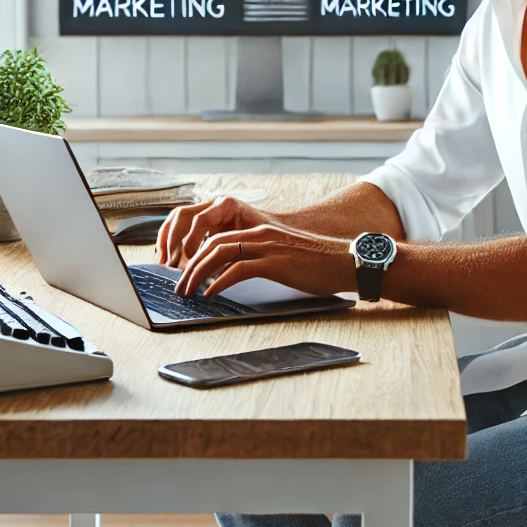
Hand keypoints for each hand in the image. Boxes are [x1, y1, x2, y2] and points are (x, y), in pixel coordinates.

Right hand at [156, 195, 274, 267]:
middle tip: (171, 264)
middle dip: (174, 241)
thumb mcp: (254, 242)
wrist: (276, 228)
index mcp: (227, 205)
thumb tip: (211, 276)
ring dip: (167, 240)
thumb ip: (233, 254)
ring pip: (176, 218)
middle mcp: (213, 203)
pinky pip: (178, 225)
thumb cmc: (268, 236)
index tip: (190, 261)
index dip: (192, 241)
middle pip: (183, 215)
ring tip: (163, 262)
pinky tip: (165, 256)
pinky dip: (169, 239)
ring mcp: (205, 208)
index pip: (201, 220)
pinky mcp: (200, 220)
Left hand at [173, 222, 354, 299]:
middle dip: (190, 265)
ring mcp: (268, 247)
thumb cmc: (321, 265)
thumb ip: (265, 260)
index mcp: (263, 232)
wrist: (347, 262)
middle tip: (178, 285)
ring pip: (219, 253)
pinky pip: (237, 270)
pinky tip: (210, 294)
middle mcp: (261, 234)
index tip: (187, 273)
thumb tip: (242, 275)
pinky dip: (219, 282)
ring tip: (187, 291)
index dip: (199, 255)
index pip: (220, 238)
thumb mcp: (287, 257)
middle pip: (213, 244)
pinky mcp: (275, 262)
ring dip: (197, 273)